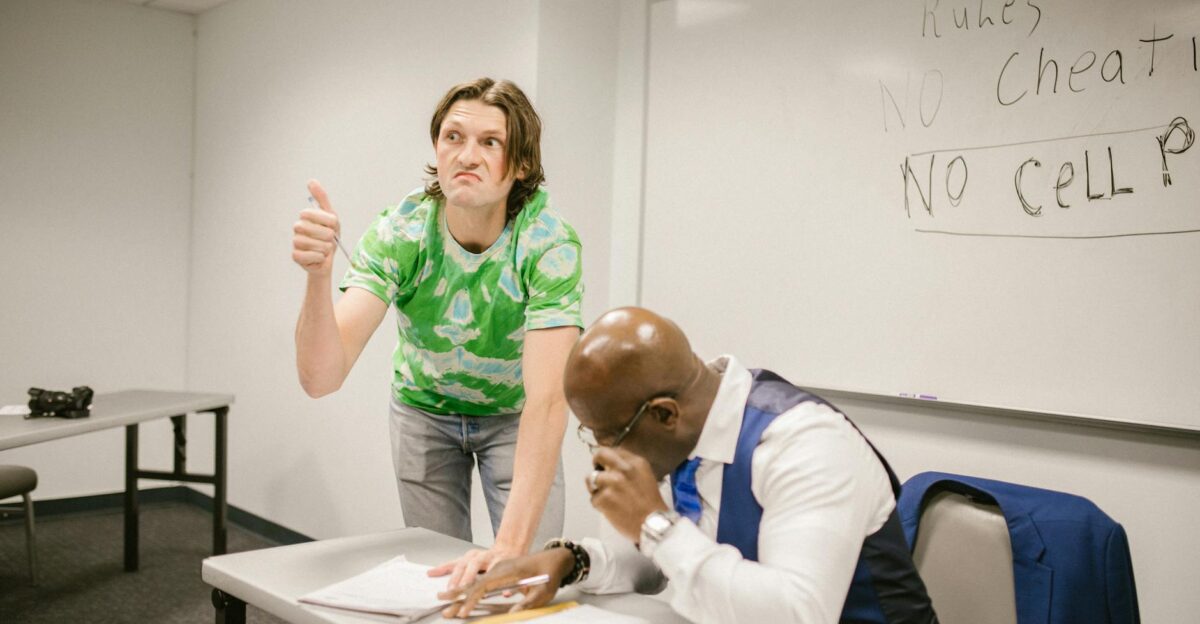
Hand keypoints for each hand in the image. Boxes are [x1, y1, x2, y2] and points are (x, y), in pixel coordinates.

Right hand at [292, 179, 340, 276]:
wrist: (326, 258)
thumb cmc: (329, 237)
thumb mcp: (330, 216)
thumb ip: (322, 198)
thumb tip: (311, 181)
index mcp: (305, 216)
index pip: (318, 215)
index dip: (329, 222)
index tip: (331, 226)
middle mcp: (297, 227)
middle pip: (322, 231)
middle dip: (330, 237)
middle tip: (328, 240)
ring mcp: (295, 242)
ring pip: (318, 245)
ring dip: (326, 249)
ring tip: (324, 249)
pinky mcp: (295, 256)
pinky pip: (313, 256)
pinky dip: (320, 258)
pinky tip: (318, 257)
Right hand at [436, 548, 572, 618]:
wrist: (555, 558)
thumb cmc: (549, 574)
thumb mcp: (544, 591)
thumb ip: (528, 601)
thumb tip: (512, 614)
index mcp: (508, 571)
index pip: (484, 586)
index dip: (472, 599)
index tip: (463, 612)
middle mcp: (499, 568)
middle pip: (474, 582)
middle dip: (457, 594)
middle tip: (443, 605)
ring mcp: (498, 569)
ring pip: (474, 581)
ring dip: (458, 591)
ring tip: (443, 598)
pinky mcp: (499, 572)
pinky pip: (479, 580)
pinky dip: (466, 587)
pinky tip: (457, 592)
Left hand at [588, 447, 669, 541]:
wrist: (653, 525)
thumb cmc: (651, 504)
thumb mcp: (645, 476)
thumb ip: (629, 467)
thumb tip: (609, 463)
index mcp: (635, 462)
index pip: (612, 450)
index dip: (606, 459)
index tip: (606, 466)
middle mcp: (623, 469)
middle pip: (599, 455)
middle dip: (596, 464)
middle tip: (598, 474)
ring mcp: (612, 483)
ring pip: (591, 478)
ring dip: (596, 488)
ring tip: (608, 497)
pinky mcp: (603, 498)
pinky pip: (593, 498)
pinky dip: (600, 505)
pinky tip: (611, 509)